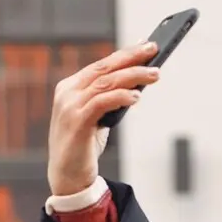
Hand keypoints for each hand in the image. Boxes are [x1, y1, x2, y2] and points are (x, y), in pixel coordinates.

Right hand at [47, 41, 160, 195]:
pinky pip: (102, 102)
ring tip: (154, 75)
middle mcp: (67, 93)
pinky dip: (121, 96)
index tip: (145, 45)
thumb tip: (137, 82)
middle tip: (154, 49)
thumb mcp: (97, 116)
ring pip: (106, 82)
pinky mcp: (76, 122)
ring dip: (133, 76)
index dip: (124, 54)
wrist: (67, 176)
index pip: (100, 64)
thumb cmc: (84, 145)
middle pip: (104, 68)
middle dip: (131, 57)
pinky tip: (136, 96)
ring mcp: (69, 106)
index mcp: (70, 87)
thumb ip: (109, 98)